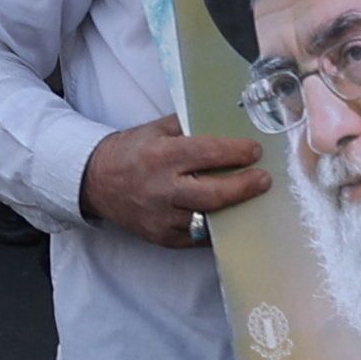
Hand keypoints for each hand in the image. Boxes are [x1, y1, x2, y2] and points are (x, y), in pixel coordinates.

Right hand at [79, 116, 266, 247]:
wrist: (96, 182)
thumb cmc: (131, 151)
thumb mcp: (156, 129)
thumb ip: (189, 127)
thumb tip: (228, 122)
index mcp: (161, 156)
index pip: (206, 154)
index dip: (236, 153)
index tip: (255, 151)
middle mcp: (161, 189)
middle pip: (213, 194)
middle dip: (244, 187)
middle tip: (264, 180)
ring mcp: (161, 218)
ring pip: (208, 220)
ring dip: (234, 210)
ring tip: (252, 199)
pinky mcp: (162, 237)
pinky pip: (198, 237)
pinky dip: (216, 227)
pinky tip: (229, 216)